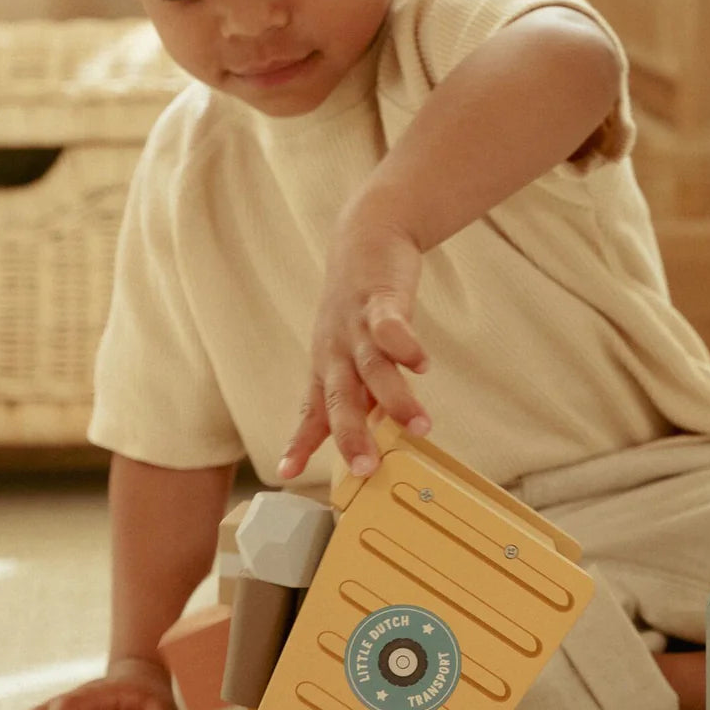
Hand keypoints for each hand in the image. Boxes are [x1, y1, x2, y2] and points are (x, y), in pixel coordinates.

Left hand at [278, 199, 431, 481]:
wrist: (366, 237)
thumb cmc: (360, 307)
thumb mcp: (352, 353)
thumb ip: (364, 394)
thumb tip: (379, 435)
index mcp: (327, 368)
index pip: (312, 412)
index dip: (301, 442)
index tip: (287, 472)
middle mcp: (336, 351)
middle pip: (340, 398)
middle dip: (351, 434)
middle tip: (366, 467)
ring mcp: (357, 326)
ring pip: (373, 369)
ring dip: (396, 399)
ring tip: (421, 427)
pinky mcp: (381, 300)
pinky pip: (392, 326)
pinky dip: (405, 345)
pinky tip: (422, 365)